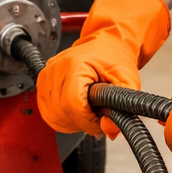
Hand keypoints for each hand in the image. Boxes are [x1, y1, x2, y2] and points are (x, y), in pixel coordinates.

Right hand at [36, 0, 169, 138]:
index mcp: (75, 65)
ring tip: (87, 113)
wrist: (105, 43)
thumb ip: (124, 106)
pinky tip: (75, 112)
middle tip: (97, 117)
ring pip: (51, 115)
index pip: (73, 105)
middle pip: (60, 112)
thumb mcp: (129, 81)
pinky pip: (46, 111)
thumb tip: (109, 129)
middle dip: (81, 122)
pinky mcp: (42, 81)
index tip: (100, 121)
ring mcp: (47, 75)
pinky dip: (61, 118)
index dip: (87, 120)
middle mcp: (56, 68)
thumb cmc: (114, 58)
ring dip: (70, 122)